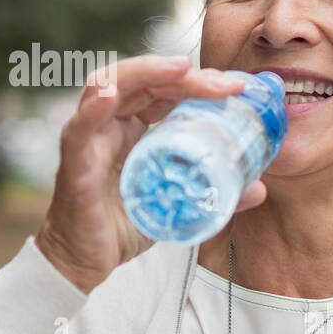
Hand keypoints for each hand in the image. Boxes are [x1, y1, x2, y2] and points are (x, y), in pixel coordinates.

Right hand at [34, 55, 267, 293]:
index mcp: (129, 127)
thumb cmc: (120, 228)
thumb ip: (211, 193)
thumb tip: (258, 188)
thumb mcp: (174, 206)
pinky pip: (80, 130)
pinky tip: (109, 96)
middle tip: (225, 83)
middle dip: (183, 74)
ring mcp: (88, 140)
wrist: (83, 264)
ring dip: (145, 73)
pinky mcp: (75, 165)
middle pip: (141, 80)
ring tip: (180, 69)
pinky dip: (92, 109)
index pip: (161, 88)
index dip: (196, 81)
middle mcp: (107, 125)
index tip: (235, 87)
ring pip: (107, 86)